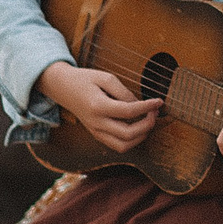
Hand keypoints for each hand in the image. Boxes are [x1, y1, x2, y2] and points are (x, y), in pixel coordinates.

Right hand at [38, 62, 159, 152]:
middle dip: (148, 124)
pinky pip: (117, 145)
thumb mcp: (105, 77)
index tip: (159, 101)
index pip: (129, 112)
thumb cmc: (85, 79)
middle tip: (155, 111)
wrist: (62, 88)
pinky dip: (131, 140)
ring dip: (141, 136)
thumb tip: (140, 105)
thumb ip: (124, 92)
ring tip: (148, 121)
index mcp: (98, 106)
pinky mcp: (97, 135)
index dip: (148, 107)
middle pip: (128, 134)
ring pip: (123, 146)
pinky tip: (138, 126)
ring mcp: (96, 132)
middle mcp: (96, 123)